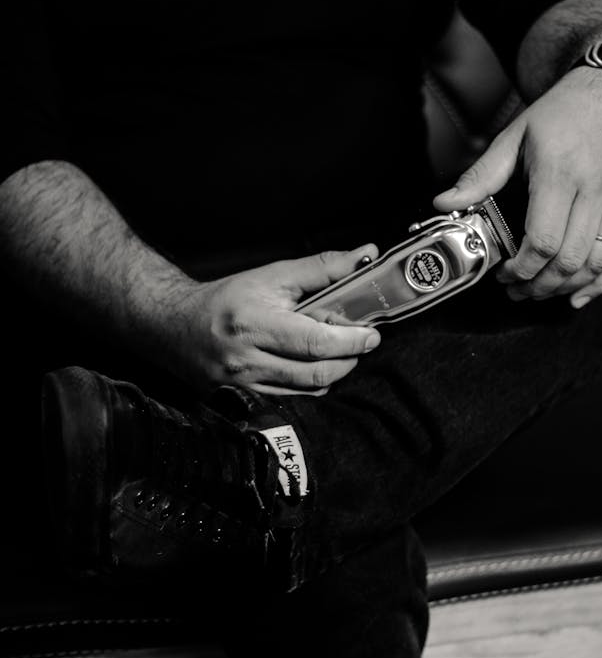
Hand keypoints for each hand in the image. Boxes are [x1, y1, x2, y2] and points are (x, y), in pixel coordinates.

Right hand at [162, 245, 380, 394]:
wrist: (174, 326)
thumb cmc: (227, 298)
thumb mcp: (273, 276)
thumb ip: (322, 268)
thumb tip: (365, 256)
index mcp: (254, 324)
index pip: (315, 342)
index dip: (351, 341)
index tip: (370, 334)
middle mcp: (246, 360)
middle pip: (317, 373)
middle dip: (348, 359)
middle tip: (360, 343)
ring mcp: (242, 386)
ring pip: (308, 391)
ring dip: (333, 372)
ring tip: (336, 351)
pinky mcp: (241, 401)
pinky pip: (292, 399)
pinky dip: (311, 384)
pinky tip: (312, 365)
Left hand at [433, 68, 601, 306]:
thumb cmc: (563, 114)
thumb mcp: (515, 137)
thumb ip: (481, 176)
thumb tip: (445, 203)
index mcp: (561, 174)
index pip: (543, 241)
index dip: (521, 268)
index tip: (504, 274)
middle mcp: (597, 190)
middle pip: (569, 260)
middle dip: (539, 285)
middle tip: (518, 290)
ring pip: (597, 264)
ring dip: (566, 288)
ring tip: (541, 292)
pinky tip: (579, 295)